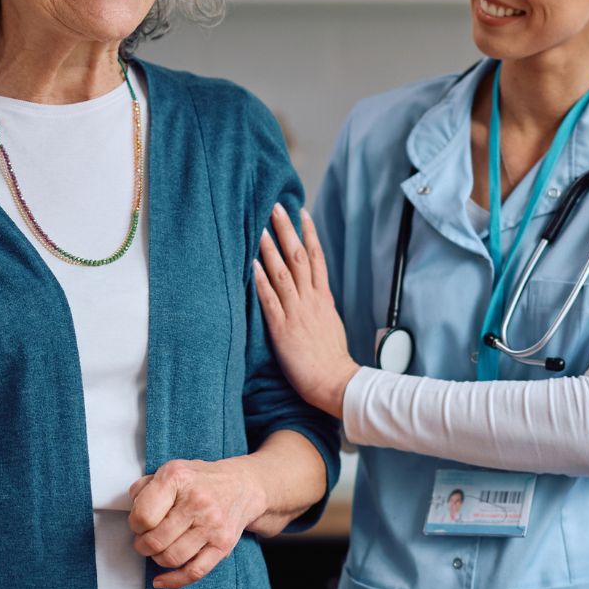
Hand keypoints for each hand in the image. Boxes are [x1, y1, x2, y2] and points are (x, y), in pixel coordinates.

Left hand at [129, 457, 266, 588]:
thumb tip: (133, 510)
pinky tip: (161, 580)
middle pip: (155, 541)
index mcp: (178, 478)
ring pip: (171, 558)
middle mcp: (197, 502)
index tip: (139, 523)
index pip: (143, 515)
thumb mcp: (171, 470)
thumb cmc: (200, 480)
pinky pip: (194, 572)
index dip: (134, 524)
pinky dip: (173, 581)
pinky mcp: (223, 545)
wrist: (242, 485)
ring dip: (157, 559)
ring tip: (159, 548)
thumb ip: (145, 487)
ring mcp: (213, 525)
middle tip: (145, 540)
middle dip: (143, 545)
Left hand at [253, 204, 358, 416]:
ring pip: (284, 273)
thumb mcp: (331, 326)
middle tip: (276, 207)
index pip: (317, 258)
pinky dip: (262, 280)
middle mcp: (311, 300)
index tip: (302, 213)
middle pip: (300, 257)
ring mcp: (297, 312)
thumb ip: (321, 308)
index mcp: (323, 299)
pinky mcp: (284, 328)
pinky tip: (252, 265)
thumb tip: (316, 297)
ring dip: (271, 249)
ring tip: (261, 227)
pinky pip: (271, 300)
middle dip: (288, 230)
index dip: (309, 233)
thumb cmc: (332, 360)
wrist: (336, 382)